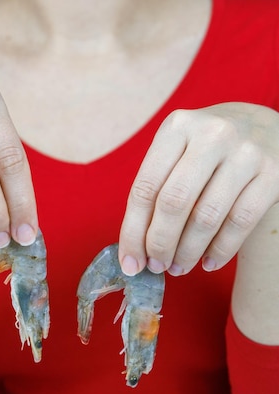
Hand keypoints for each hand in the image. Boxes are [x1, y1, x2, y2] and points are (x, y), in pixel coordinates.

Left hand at [118, 103, 278, 275]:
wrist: (265, 127)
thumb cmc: (208, 148)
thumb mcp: (179, 149)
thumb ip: (157, 188)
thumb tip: (135, 248)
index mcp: (177, 126)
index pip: (146, 186)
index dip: (133, 230)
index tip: (129, 261)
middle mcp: (211, 134)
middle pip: (174, 202)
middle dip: (160, 243)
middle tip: (156, 266)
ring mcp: (245, 153)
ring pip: (207, 216)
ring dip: (188, 252)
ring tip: (178, 267)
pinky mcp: (273, 174)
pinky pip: (240, 222)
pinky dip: (220, 250)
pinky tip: (208, 262)